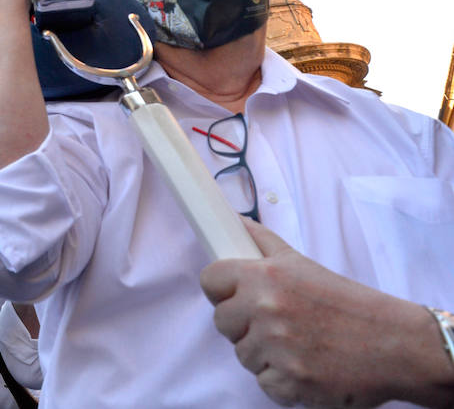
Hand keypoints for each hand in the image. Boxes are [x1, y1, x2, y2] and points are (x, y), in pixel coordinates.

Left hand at [200, 220, 451, 406]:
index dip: (221, 291)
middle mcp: (266, 309)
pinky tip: (306, 367)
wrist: (395, 344)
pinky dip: (282, 381)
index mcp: (265, 276)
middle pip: (222, 321)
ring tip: (299, 345)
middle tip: (278, 324)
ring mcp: (276, 347)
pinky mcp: (290, 382)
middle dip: (244, 325)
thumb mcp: (301, 264)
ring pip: (242, 354)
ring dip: (265, 355)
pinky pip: (264, 383)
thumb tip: (234, 222)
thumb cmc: (348, 304)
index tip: (235, 296)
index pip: (210, 281)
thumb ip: (263, 244)